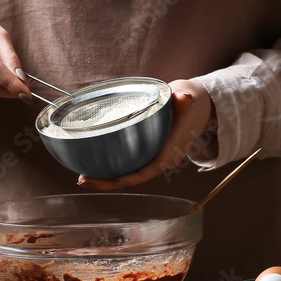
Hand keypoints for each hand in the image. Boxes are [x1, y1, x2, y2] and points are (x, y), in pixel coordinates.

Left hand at [77, 79, 215, 188]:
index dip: (127, 178)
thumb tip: (184, 97)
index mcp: (170, 153)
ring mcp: (154, 159)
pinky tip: (93, 166)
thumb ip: (183, 99)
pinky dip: (111, 169)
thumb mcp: (187, 98)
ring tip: (82, 178)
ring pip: (128, 175)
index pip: (147, 172)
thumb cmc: (189, 102)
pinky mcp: (147, 154)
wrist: (198, 106)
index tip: (109, 180)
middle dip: (108, 183)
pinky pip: (128, 166)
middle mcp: (162, 161)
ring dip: (105, 179)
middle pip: (133, 179)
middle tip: (82, 180)